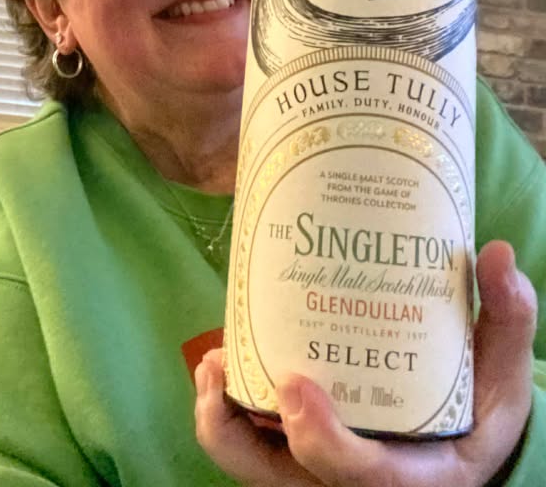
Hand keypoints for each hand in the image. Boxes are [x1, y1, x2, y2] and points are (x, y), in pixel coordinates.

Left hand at [195, 241, 535, 486]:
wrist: (454, 444)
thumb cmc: (475, 413)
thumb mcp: (501, 377)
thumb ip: (507, 321)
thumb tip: (498, 256)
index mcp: (410, 474)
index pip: (359, 475)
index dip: (322, 439)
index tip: (295, 383)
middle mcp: (350, 481)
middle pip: (277, 478)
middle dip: (238, 430)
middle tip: (223, 362)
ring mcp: (315, 473)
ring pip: (248, 465)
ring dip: (219, 419)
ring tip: (213, 359)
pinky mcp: (293, 458)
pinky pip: (245, 449)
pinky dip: (223, 413)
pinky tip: (223, 362)